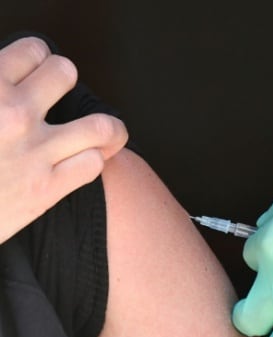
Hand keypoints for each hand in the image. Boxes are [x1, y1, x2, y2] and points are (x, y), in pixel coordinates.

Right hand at [0, 36, 127, 242]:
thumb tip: (6, 75)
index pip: (33, 51)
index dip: (37, 58)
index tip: (33, 69)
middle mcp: (15, 115)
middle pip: (66, 74)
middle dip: (63, 80)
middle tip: (56, 93)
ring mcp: (36, 152)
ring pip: (100, 126)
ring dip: (102, 125)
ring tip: (97, 129)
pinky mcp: (47, 188)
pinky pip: (94, 164)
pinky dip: (94, 160)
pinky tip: (83, 159)